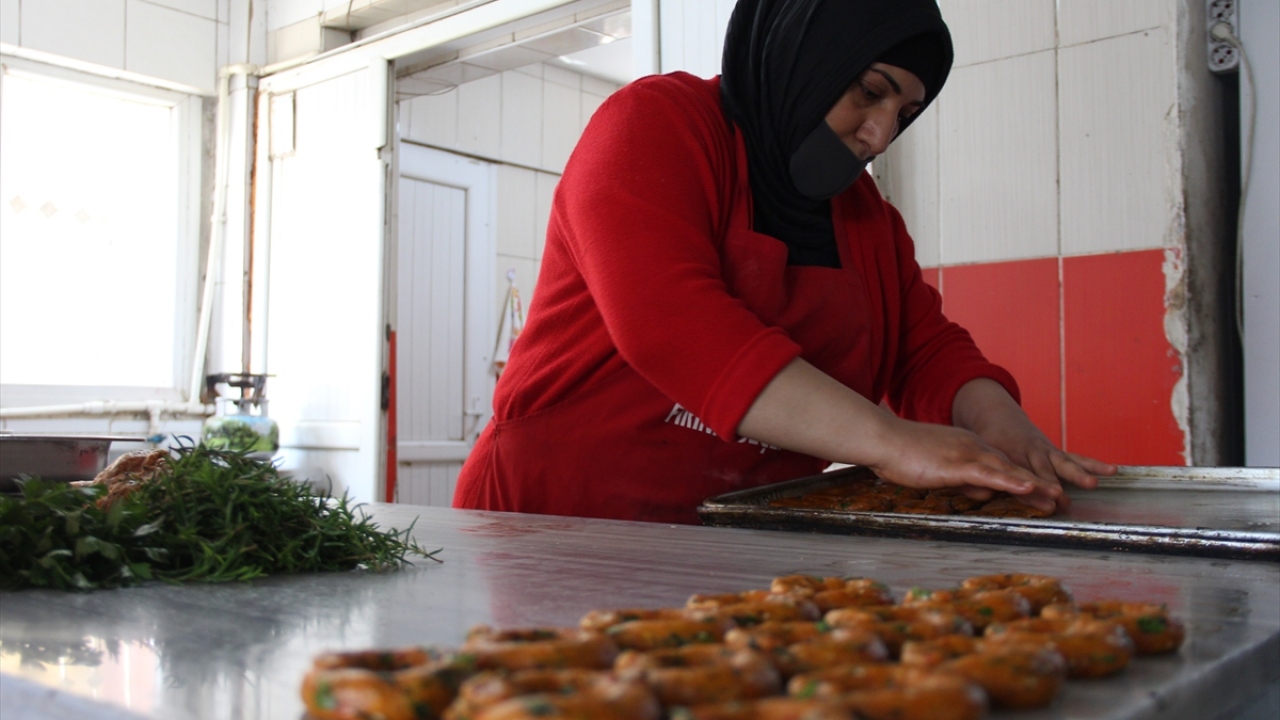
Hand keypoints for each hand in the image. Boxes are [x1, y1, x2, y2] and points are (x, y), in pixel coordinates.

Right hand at [863, 415, 1060, 509]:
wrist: (883, 439)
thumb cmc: (901, 455)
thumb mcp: (938, 470)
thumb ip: (962, 479)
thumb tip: (982, 492)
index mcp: (967, 447)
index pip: (1001, 465)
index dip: (1023, 479)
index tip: (1043, 491)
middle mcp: (972, 447)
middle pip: (1011, 468)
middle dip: (1038, 484)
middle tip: (1061, 498)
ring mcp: (967, 454)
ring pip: (1007, 471)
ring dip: (1034, 485)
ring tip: (1057, 497)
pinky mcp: (957, 464)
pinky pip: (990, 474)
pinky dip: (1011, 481)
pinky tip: (1028, 488)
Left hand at [951, 379, 1116, 509]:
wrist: (998, 419)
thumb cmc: (987, 445)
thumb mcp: (981, 457)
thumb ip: (984, 474)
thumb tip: (982, 493)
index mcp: (1008, 455)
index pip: (1018, 476)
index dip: (1028, 490)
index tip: (1039, 505)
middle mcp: (1030, 453)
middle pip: (1043, 470)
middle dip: (1052, 484)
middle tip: (1062, 499)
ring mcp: (1046, 451)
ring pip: (1063, 462)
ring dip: (1078, 474)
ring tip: (1093, 484)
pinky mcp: (1057, 452)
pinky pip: (1077, 458)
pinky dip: (1093, 464)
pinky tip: (1112, 470)